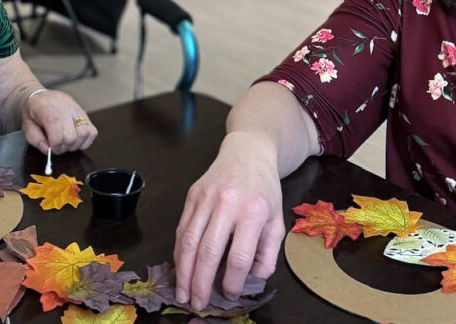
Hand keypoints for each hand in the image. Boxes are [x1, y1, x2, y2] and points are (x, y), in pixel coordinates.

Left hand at [21, 90, 97, 154]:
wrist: (41, 98)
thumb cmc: (33, 113)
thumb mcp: (27, 126)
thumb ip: (36, 139)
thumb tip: (48, 149)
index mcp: (46, 106)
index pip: (54, 122)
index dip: (53, 141)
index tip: (50, 146)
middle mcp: (64, 105)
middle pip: (70, 134)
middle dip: (62, 146)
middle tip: (55, 146)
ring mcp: (77, 109)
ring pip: (84, 133)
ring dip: (74, 145)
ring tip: (64, 142)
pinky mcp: (85, 114)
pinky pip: (92, 132)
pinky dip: (84, 141)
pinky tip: (74, 140)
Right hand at [174, 131, 285, 311]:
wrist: (248, 152)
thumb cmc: (264, 190)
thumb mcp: (277, 220)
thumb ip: (268, 252)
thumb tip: (252, 279)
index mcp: (253, 211)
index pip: (238, 255)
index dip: (232, 280)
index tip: (229, 294)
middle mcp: (227, 202)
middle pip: (208, 250)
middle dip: (200, 282)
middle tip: (197, 303)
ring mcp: (206, 197)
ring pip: (188, 240)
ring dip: (183, 271)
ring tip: (182, 293)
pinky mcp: (192, 194)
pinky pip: (181, 228)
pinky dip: (179, 252)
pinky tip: (180, 268)